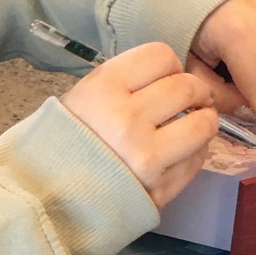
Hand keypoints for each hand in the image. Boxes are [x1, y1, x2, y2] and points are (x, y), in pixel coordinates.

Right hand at [62, 41, 217, 208]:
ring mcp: (146, 155)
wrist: (51, 198)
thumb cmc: (67, 143)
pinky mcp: (161, 186)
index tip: (167, 77)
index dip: (169, 65)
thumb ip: (124, 83)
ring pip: (203, 123)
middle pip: (186, 87)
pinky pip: (198, 158)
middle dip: (196, 91)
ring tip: (194, 125)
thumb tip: (172, 77)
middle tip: (192, 100)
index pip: (160, 56)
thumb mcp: (83, 98)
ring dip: (204, 120)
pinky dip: (195, 151)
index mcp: (102, 89)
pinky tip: (180, 152)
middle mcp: (126, 119)